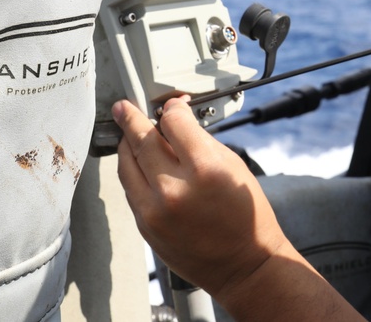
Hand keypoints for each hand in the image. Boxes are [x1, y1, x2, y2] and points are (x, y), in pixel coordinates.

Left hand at [113, 97, 289, 298]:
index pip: (174, 123)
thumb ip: (203, 144)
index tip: (172, 106)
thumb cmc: (246, 217)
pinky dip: (131, 170)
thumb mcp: (234, 168)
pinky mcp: (145, 225)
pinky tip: (137, 162)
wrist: (244, 264)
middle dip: (132, 118)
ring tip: (126, 132)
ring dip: (126, 144)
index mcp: (205, 169)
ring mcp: (154, 209)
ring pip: (127, 164)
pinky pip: (129, 188)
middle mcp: (175, 188)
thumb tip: (179, 125)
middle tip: (123, 107)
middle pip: (142, 139)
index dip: (172, 109)